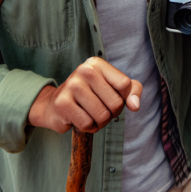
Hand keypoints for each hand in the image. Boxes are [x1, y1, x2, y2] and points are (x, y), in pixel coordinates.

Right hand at [28, 57, 142, 133]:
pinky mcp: (62, 103)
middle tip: (99, 110)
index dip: (123, 99)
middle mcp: (84, 71)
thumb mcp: (113, 88)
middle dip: (111, 114)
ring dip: (99, 123)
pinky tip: (79, 120)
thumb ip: (132, 91)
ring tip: (89, 115)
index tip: (111, 99)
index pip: (125, 84)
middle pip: (115, 103)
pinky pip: (87, 124)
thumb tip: (135, 106)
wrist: (55, 106)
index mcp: (97, 64)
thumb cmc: (89, 96)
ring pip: (102, 116)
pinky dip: (88, 128)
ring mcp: (72, 86)